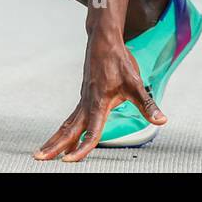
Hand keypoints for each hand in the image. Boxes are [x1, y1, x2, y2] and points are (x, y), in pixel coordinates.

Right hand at [33, 31, 164, 162]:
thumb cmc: (119, 61)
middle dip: (54, 146)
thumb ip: (147, 105)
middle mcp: (87, 103)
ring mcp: (83, 100)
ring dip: (54, 139)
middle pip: (69, 129)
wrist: (103, 40)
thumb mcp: (136, 84)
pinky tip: (60, 138)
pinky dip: (63, 130)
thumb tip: (162, 120)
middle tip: (39, 158)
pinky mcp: (83, 97)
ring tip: (41, 153)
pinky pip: (70, 118)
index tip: (68, 161)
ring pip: (66, 124)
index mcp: (99, 102)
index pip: (91, 131)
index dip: (81, 148)